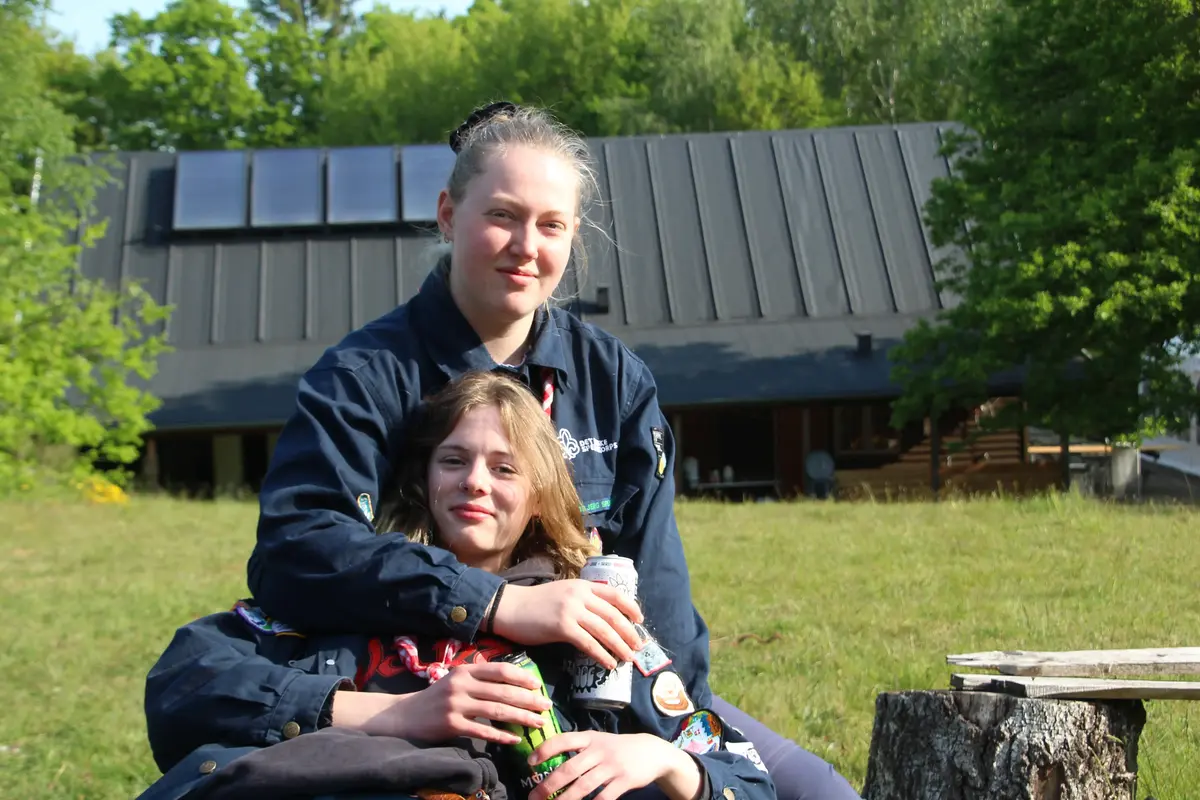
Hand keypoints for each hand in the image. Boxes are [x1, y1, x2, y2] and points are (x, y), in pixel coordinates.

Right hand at [332, 661, 552, 744]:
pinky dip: (500, 736)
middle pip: (503, 691)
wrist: (406, 715)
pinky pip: (482, 731)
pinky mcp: (451, 724)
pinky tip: (514, 740)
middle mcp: (461, 684)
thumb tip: (512, 682)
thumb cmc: (437, 697)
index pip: (500, 670)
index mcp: (465, 670)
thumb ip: (479, 678)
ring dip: (521, 717)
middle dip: (528, 699)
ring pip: (496, 710)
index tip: (538, 685)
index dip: (522, 677)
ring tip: (538, 723)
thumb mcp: (456, 680)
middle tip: (547, 706)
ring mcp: (456, 704)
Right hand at [491, 581, 644, 668]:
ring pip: (604, 630)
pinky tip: (608, 663)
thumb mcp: (564, 593)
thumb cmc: (535, 603)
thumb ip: (583, 600)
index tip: (640, 620)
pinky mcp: (562, 627)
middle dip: (629, 632)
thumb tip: (604, 616)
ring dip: (620, 646)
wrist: (509, 607)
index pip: (615, 593)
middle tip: (638, 647)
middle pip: (613, 614)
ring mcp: (571, 610)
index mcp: (582, 585)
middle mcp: (580, 595)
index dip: (631, 607)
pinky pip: (589, 643)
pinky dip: (602, 654)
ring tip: (628, 658)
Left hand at [526, 731, 702, 799]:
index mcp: (590, 738)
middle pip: (570, 769)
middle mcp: (599, 751)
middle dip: (549, 785)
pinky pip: (603, 798)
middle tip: (533, 797)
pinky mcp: (624, 782)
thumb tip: (548, 758)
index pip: (564, 740)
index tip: (530, 762)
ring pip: (583, 787)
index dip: (546, 750)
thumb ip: (578, 748)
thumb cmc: (617, 747)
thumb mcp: (599, 740)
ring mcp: (612, 767)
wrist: (652, 752)